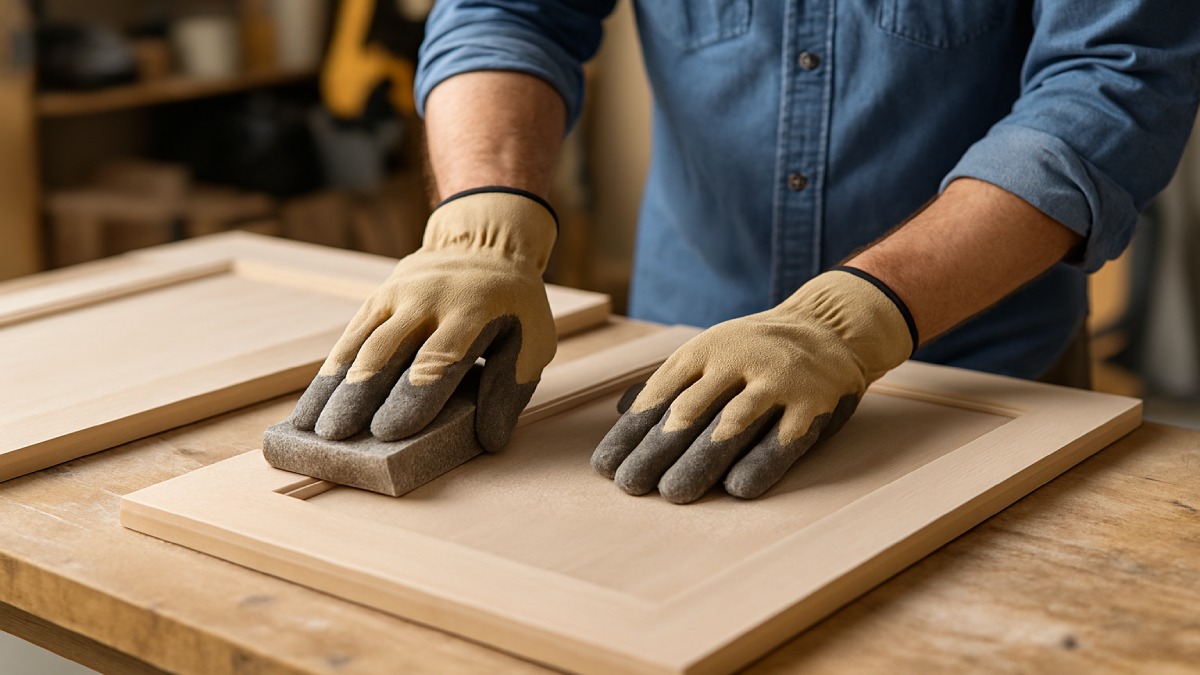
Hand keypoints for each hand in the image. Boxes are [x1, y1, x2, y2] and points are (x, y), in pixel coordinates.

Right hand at [289, 188, 558, 450]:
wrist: (488, 244)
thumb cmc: (516, 309)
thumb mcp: (532, 343)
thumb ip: (509, 389)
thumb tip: (489, 440)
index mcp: (474, 312)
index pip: (439, 359)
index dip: (413, 396)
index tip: (388, 431)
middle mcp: (431, 299)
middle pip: (388, 351)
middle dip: (359, 395)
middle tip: (336, 435)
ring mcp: (400, 294)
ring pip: (360, 342)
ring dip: (334, 386)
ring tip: (312, 426)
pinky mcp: (380, 297)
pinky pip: (352, 335)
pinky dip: (332, 370)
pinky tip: (316, 401)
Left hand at [591, 268, 915, 502]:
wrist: (828, 328)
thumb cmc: (753, 353)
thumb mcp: (710, 354)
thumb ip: (672, 386)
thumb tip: (625, 420)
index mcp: (704, 350)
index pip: (659, 394)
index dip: (631, 433)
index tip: (606, 467)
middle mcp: (737, 360)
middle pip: (689, 412)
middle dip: (656, 452)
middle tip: (630, 485)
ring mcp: (776, 381)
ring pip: (732, 426)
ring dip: (700, 462)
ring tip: (673, 492)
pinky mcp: (811, 404)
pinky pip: (783, 439)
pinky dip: (759, 464)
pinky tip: (736, 489)